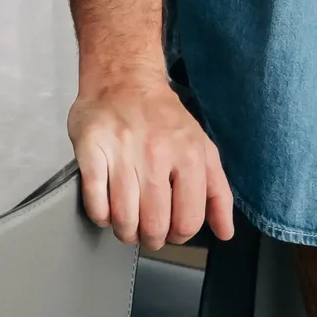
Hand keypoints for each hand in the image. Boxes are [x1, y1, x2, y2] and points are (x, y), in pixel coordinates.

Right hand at [67, 75, 234, 249]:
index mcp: (190, 154)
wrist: (124, 78)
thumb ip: (218, 192)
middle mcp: (157, 153)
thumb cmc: (163, 118)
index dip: (179, 235)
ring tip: (127, 222)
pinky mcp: (91, 149)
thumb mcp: (203, 148)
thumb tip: (225, 232)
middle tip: (147, 231)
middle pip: (154, 225)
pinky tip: (106, 207)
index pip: (188, 220)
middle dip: (151, 238)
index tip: (171, 231)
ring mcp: (122, 151)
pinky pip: (95, 203)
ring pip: (124, 219)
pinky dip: (101, 215)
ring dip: (125, 231)